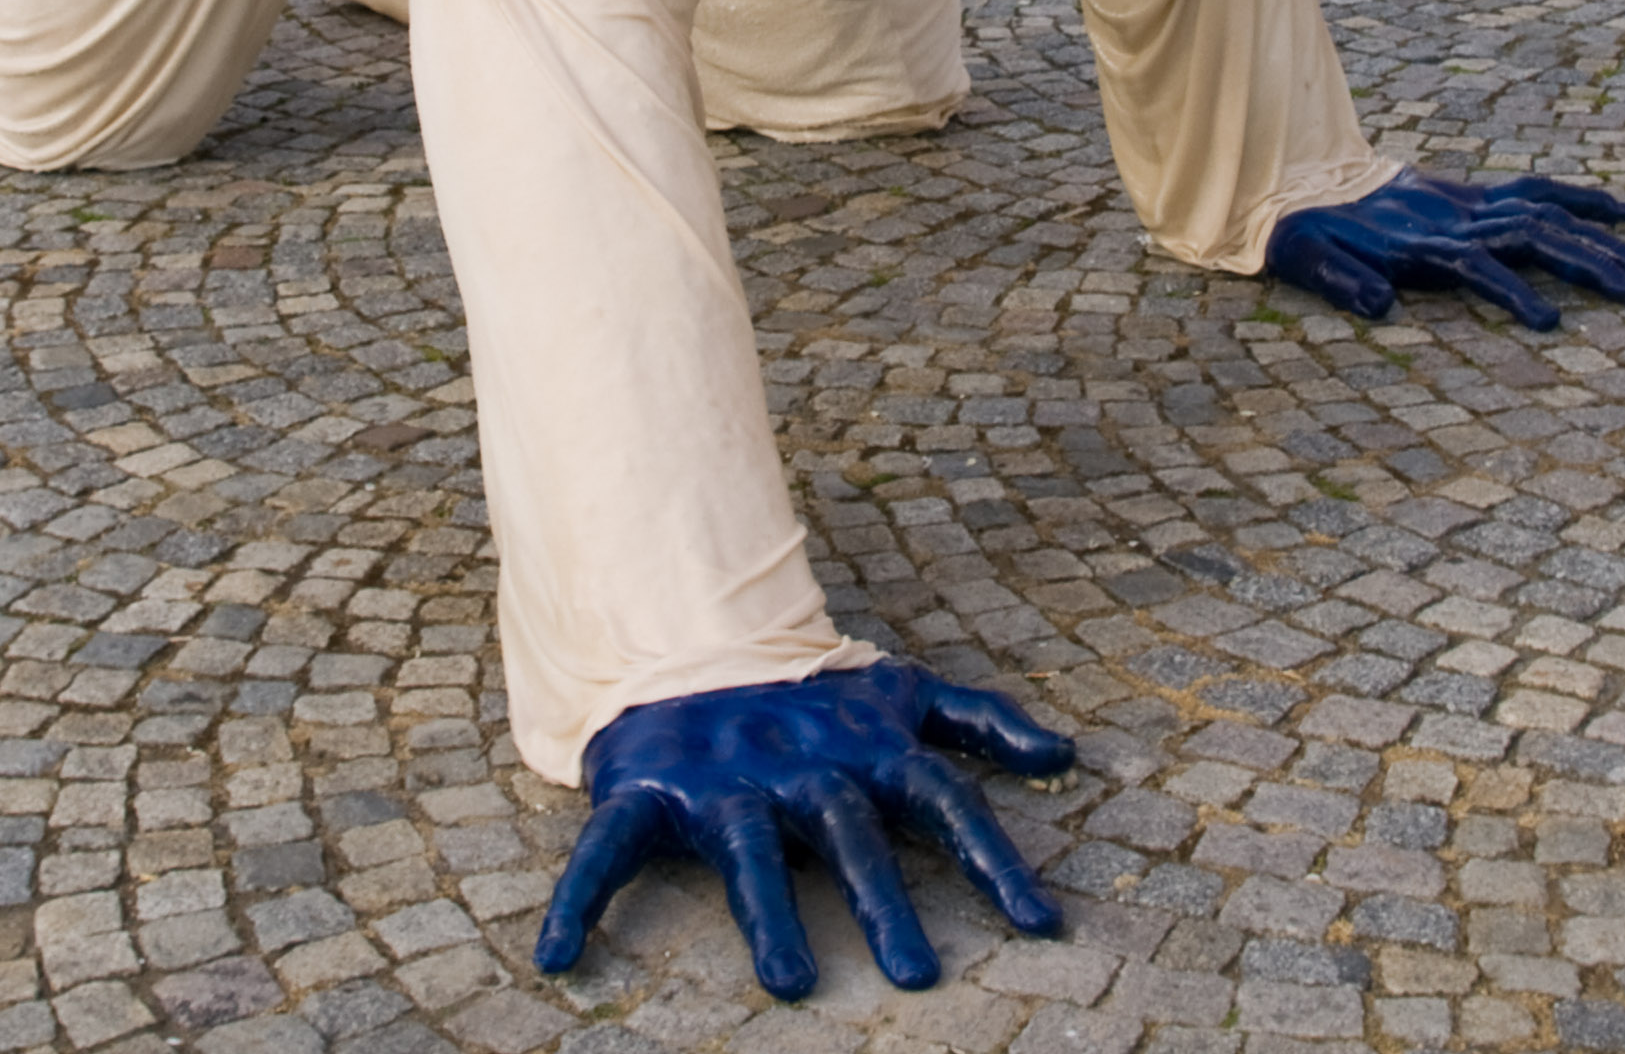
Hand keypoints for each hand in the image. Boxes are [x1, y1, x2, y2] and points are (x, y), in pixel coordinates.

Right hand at [533, 660, 1072, 998]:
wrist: (689, 641)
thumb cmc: (807, 696)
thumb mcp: (900, 695)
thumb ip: (980, 724)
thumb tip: (1066, 757)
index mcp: (861, 754)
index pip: (943, 803)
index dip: (993, 860)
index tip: (1042, 926)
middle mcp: (799, 772)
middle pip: (850, 838)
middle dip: (885, 902)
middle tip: (918, 973)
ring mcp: (721, 785)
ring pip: (748, 857)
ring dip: (769, 917)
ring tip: (792, 983)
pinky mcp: (647, 794)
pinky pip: (604, 854)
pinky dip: (577, 902)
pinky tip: (558, 958)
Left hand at [1265, 171, 1624, 328]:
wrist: (1296, 180)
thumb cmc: (1304, 233)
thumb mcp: (1309, 259)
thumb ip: (1342, 280)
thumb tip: (1378, 305)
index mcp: (1416, 241)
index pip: (1475, 265)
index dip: (1511, 292)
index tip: (1551, 323)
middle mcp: (1451, 218)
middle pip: (1530, 235)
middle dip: (1587, 261)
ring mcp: (1466, 204)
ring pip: (1544, 215)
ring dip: (1598, 240)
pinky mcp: (1472, 197)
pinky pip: (1534, 192)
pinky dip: (1578, 200)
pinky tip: (1621, 213)